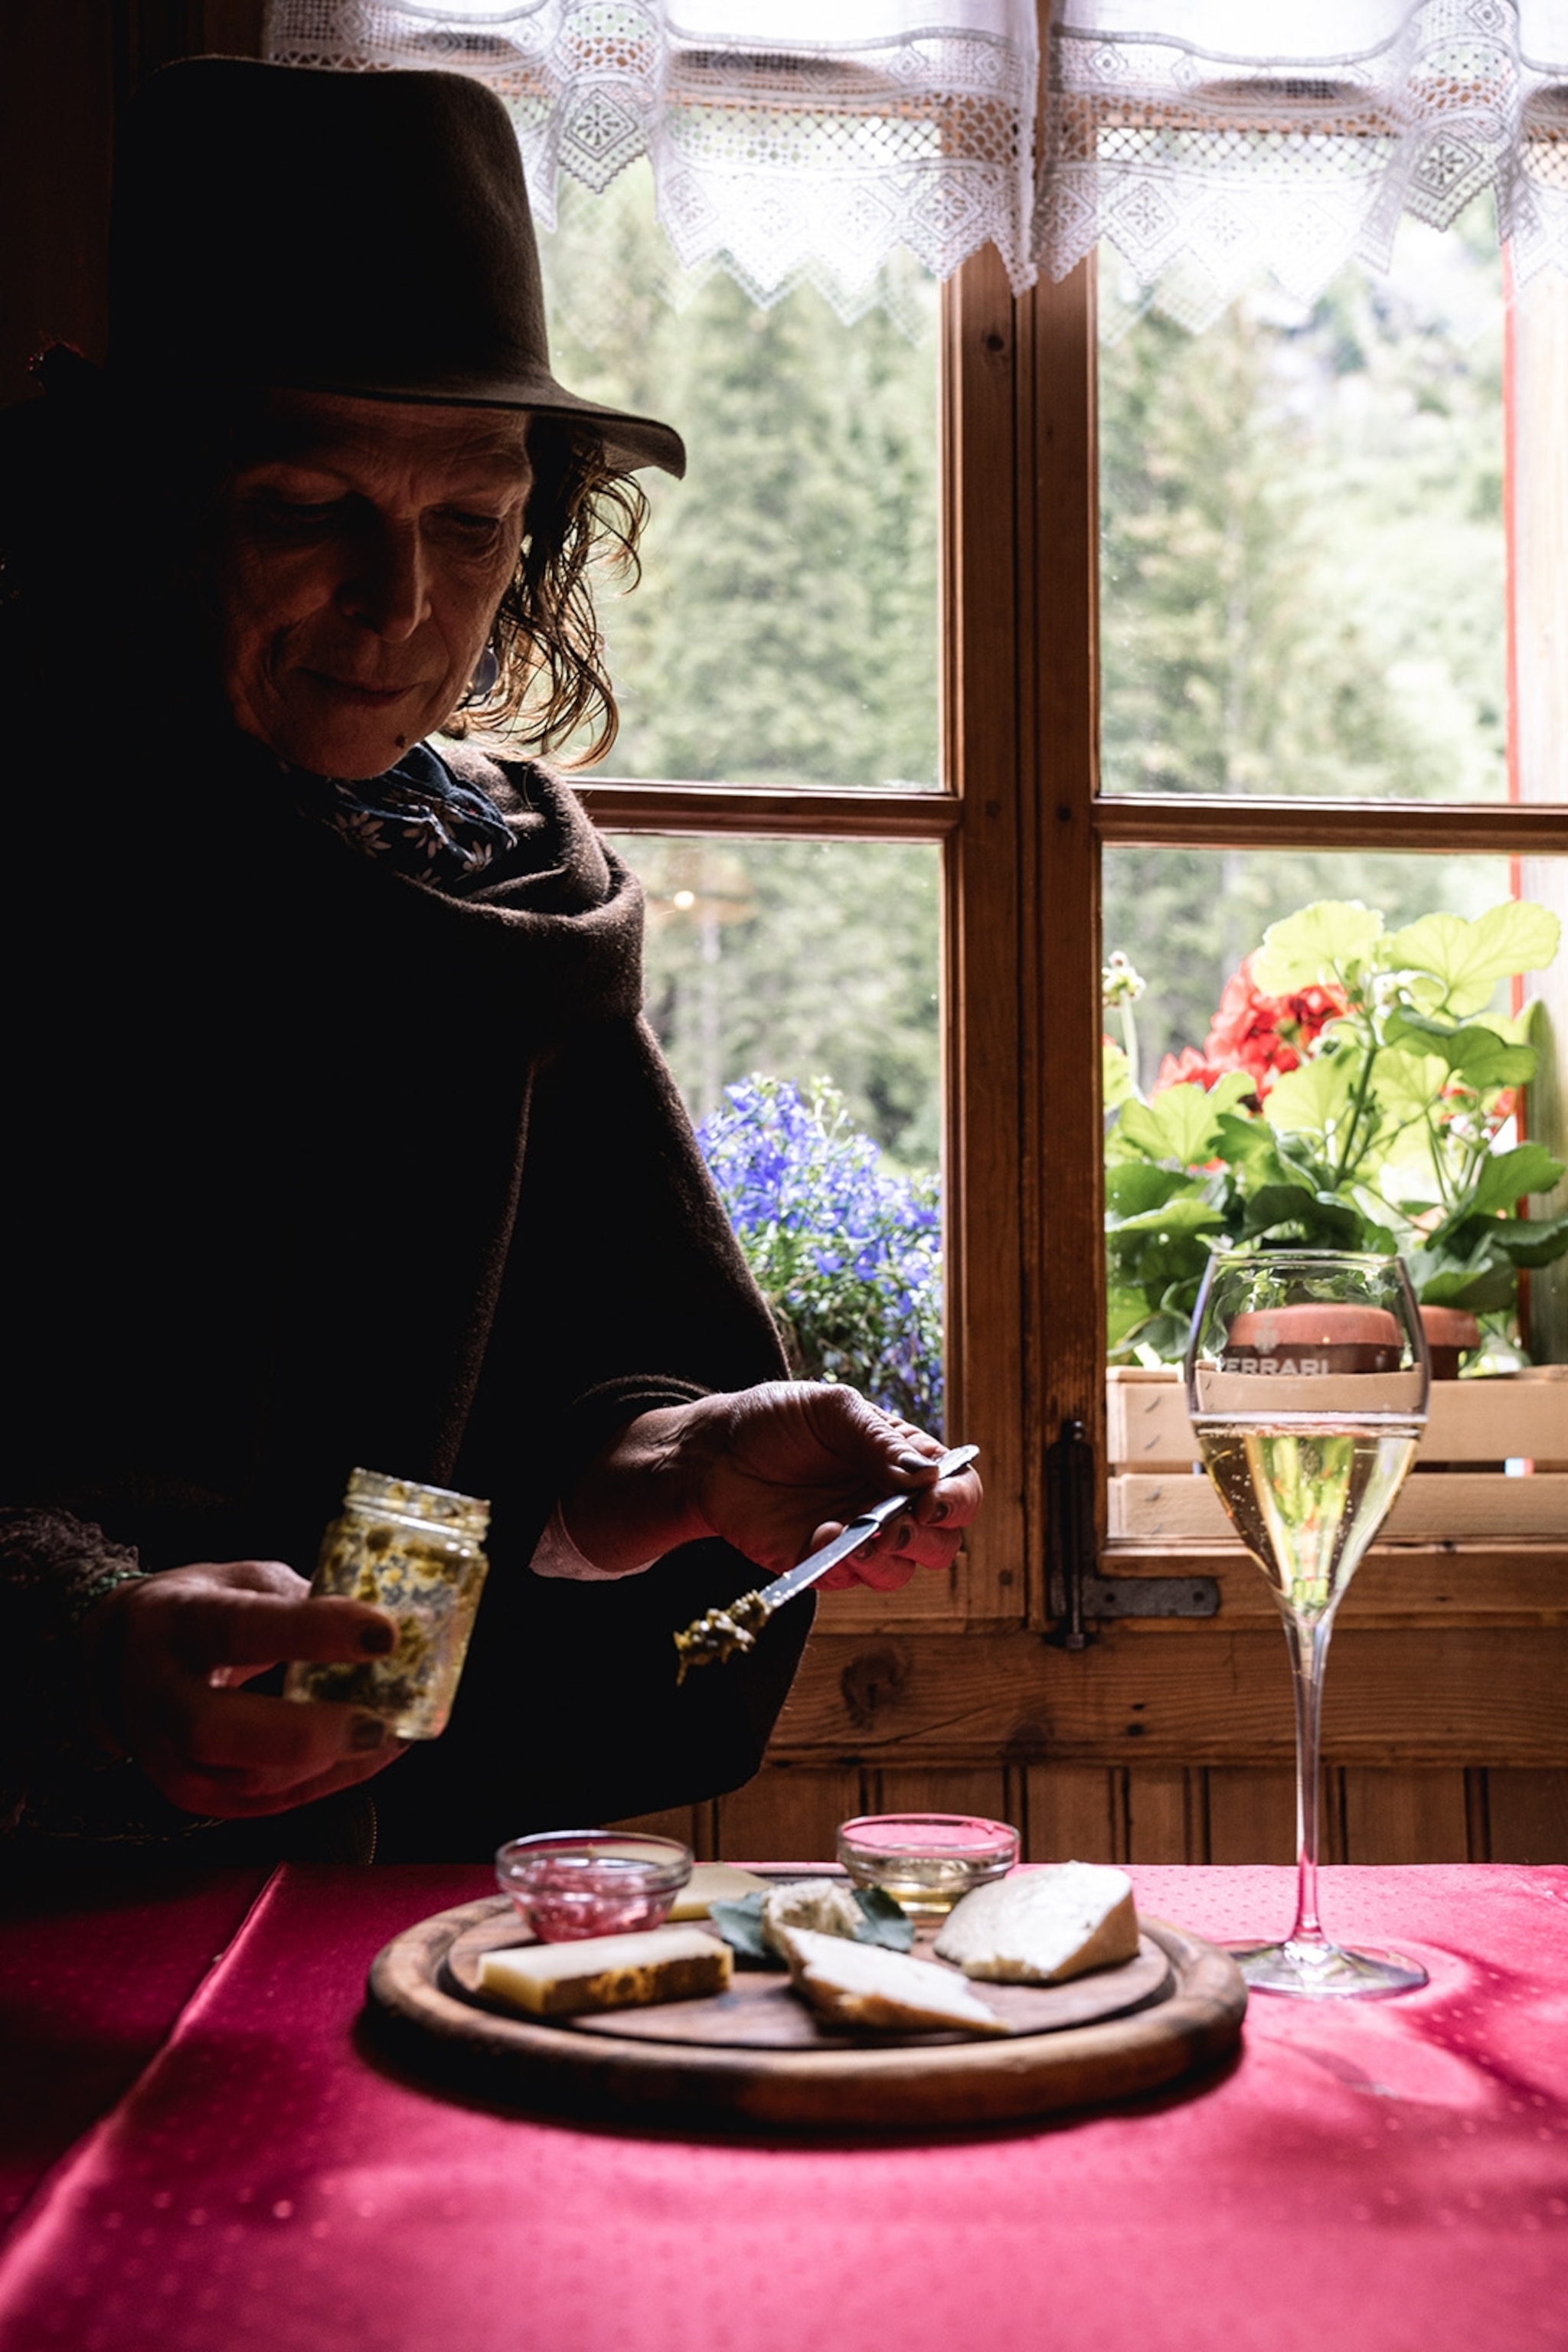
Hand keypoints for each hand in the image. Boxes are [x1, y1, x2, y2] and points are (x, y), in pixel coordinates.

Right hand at [83, 1559, 404, 1818]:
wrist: (125, 1660)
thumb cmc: (204, 1610)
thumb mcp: (245, 1582)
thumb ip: (303, 1601)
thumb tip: (386, 1624)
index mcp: (177, 1622)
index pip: (239, 1628)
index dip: (312, 1632)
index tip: (382, 1633)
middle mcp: (159, 1694)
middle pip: (217, 1730)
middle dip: (305, 1731)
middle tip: (379, 1721)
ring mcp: (166, 1755)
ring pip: (247, 1780)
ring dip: (331, 1764)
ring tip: (392, 1733)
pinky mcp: (192, 1795)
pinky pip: (267, 1802)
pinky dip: (328, 1781)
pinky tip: (371, 1755)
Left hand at [564, 1383, 981, 1593]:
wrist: (713, 1453)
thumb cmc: (776, 1420)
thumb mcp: (831, 1409)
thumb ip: (879, 1441)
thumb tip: (927, 1475)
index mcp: (904, 1462)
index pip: (958, 1490)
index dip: (955, 1502)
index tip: (929, 1502)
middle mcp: (889, 1505)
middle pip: (942, 1544)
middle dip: (925, 1540)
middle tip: (892, 1524)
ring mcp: (857, 1539)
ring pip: (899, 1572)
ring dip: (882, 1558)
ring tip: (850, 1533)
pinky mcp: (820, 1565)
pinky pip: (846, 1582)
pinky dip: (836, 1565)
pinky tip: (815, 1536)